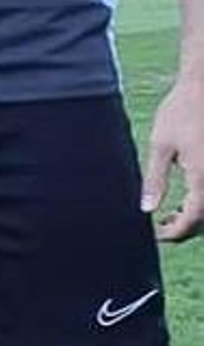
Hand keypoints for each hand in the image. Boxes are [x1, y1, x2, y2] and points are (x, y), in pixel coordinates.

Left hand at [142, 75, 203, 242]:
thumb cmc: (180, 110)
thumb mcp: (161, 145)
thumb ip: (155, 180)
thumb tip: (147, 209)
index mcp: (202, 177)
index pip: (192, 220)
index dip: (174, 232)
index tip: (156, 235)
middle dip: (185, 228)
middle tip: (161, 228)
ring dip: (195, 216)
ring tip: (170, 215)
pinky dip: (202, 202)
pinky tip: (186, 199)